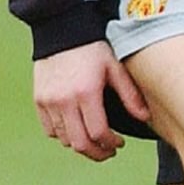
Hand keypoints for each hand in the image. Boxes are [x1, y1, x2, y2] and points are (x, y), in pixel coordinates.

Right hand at [32, 40, 148, 161]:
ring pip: (63, 139)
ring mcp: (48, 101)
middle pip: (79, 143)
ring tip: (94, 141)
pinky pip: (49, 129)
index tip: (120, 143)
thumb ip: (130, 94)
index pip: (98, 133)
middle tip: (108, 152)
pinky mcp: (39, 100)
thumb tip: (145, 117)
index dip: (111, 144)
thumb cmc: (93, 48)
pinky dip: (63, 135)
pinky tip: (76, 129)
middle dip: (96, 153)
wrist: (61, 31)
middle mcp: (64, 100)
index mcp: (86, 93)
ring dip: (80, 144)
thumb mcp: (115, 67)